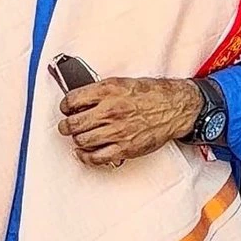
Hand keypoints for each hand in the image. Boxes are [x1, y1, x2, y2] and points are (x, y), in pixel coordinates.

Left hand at [58, 77, 201, 166]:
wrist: (175, 107)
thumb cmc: (152, 94)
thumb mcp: (122, 82)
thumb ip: (100, 91)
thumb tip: (80, 101)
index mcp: (107, 91)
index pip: (72, 101)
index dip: (65, 107)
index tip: (66, 109)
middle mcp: (110, 111)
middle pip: (73, 124)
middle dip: (66, 126)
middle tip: (66, 126)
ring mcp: (117, 131)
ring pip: (82, 141)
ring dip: (76, 140)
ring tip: (78, 138)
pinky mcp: (125, 148)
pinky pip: (96, 157)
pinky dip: (86, 157)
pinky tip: (84, 153)